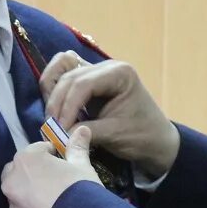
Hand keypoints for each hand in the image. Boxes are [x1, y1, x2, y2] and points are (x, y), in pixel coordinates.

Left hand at [2, 129, 100, 207]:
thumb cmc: (79, 189)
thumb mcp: (82, 166)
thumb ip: (77, 147)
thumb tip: (82, 129)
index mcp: (27, 158)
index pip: (38, 148)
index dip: (52, 154)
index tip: (64, 162)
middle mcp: (13, 176)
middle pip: (21, 166)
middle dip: (34, 168)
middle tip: (54, 177)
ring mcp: (12, 199)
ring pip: (18, 186)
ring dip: (29, 186)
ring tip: (50, 194)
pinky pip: (21, 204)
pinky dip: (30, 203)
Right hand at [40, 52, 180, 178]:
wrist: (156, 141)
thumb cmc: (142, 135)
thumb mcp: (115, 134)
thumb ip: (86, 131)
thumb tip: (57, 134)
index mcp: (119, 74)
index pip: (83, 84)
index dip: (67, 106)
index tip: (58, 129)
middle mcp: (106, 67)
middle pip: (69, 76)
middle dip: (57, 103)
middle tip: (50, 129)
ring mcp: (96, 72)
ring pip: (62, 71)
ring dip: (53, 95)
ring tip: (51, 120)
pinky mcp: (88, 82)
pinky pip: (64, 76)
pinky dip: (55, 91)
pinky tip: (55, 111)